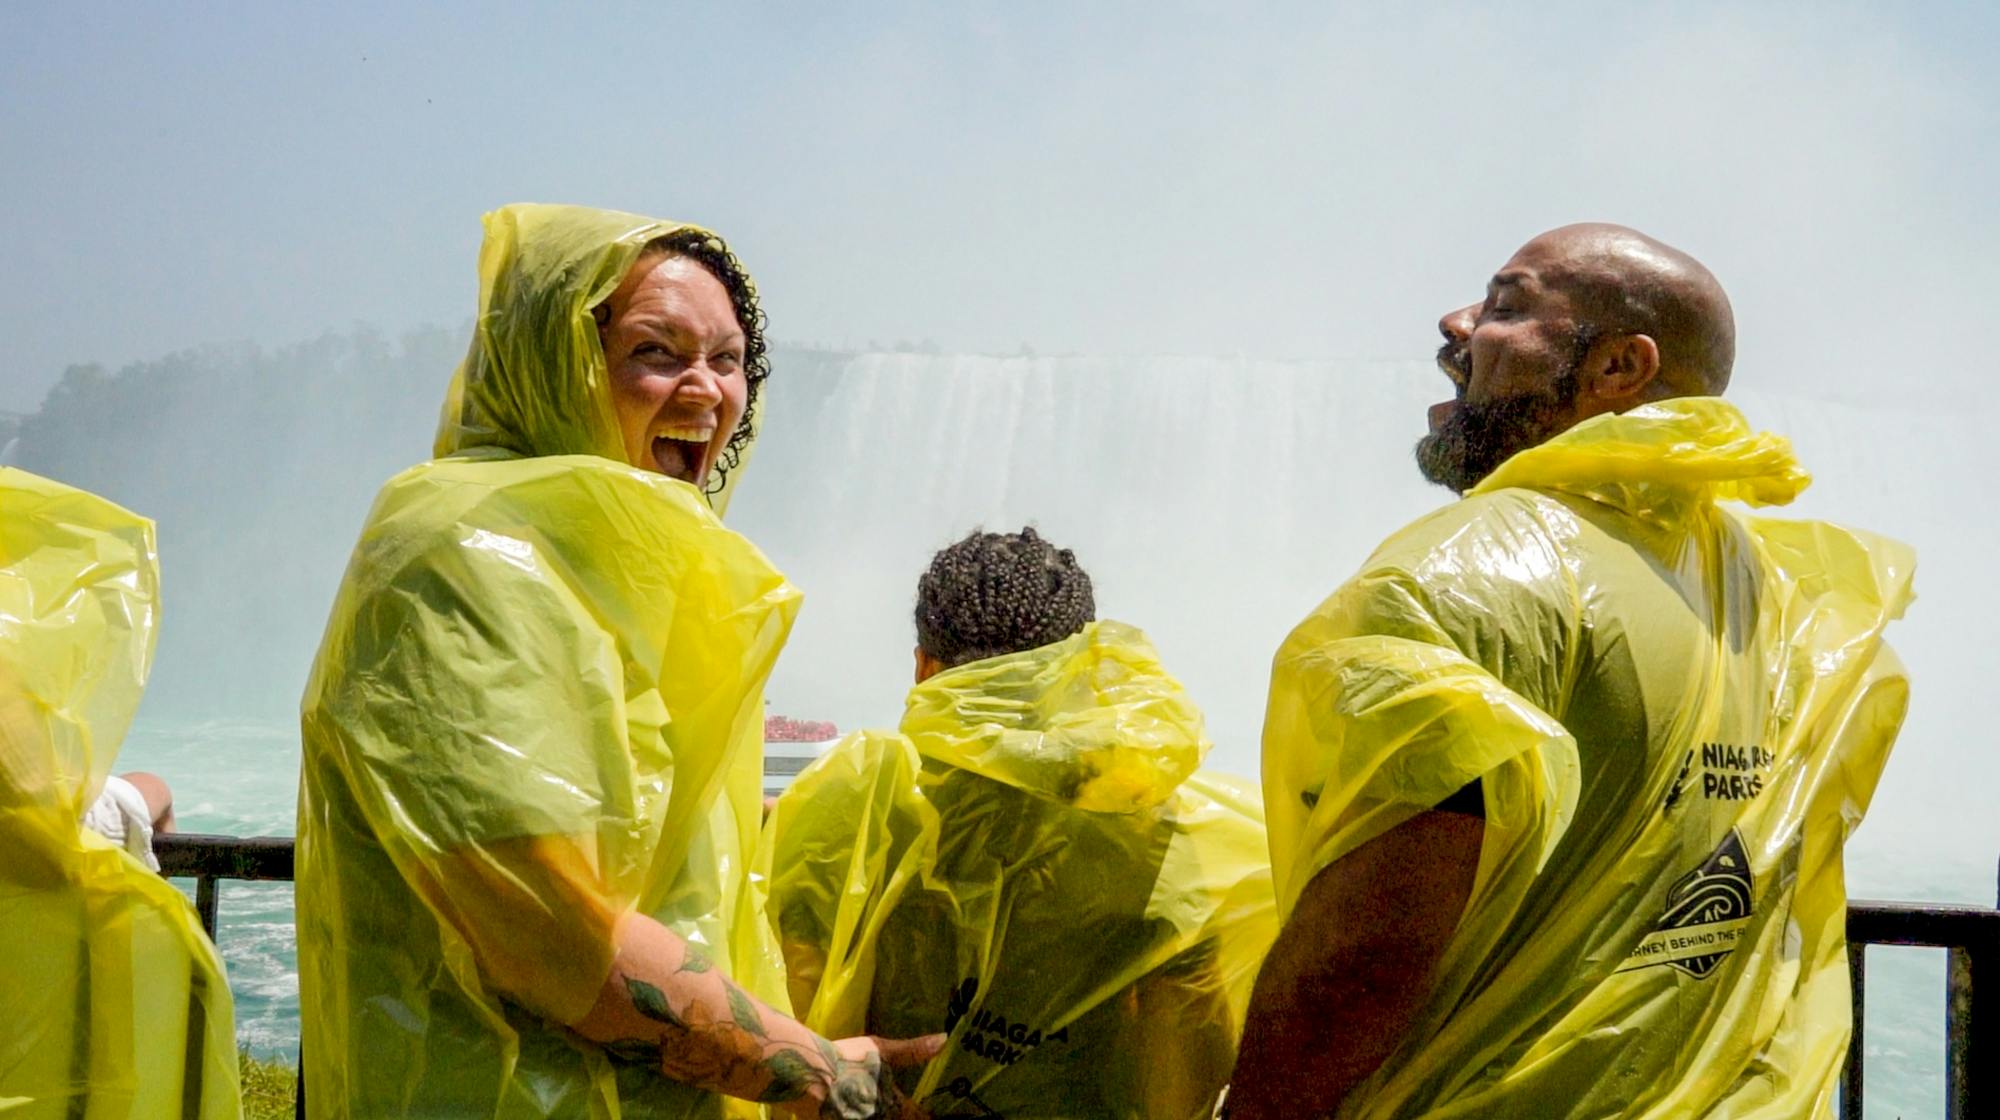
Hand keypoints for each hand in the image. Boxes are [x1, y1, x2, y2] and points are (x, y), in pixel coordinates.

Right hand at [775, 1034, 944, 1119]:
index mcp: (893, 1108)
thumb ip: (912, 1051)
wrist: (805, 1074)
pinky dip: (866, 1115)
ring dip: (888, 1114)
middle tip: (916, 1109)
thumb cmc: (846, 1060)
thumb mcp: (880, 1051)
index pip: (920, 1119)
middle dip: (909, 1115)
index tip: (954, 1115)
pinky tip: (863, 1108)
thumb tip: (944, 1039)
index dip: (932, 1116)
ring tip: (889, 1108)